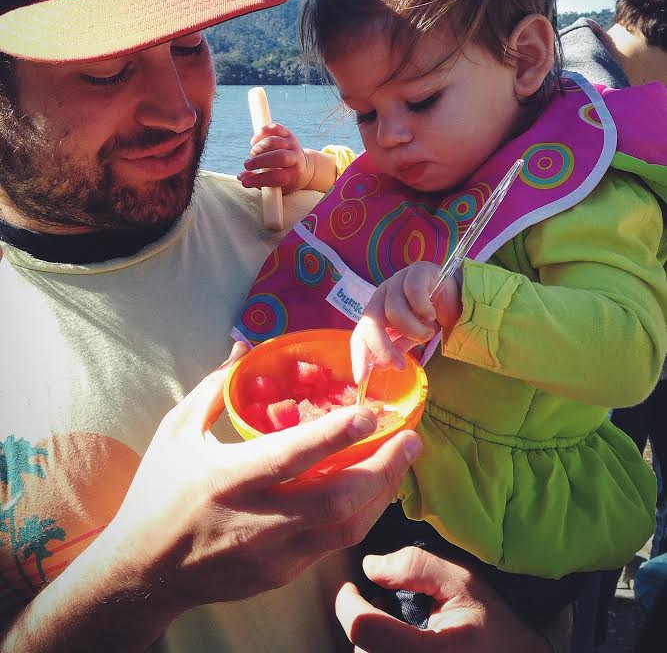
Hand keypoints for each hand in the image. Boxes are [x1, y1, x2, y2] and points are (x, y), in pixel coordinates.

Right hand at [103, 343, 422, 617]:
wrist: (142, 571)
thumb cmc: (158, 493)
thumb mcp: (176, 430)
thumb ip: (215, 387)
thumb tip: (245, 344)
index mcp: (227, 479)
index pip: (293, 455)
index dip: (337, 434)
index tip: (372, 411)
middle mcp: (256, 521)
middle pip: (337, 500)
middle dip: (384, 468)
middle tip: (411, 437)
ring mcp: (272, 554)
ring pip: (345, 529)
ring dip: (382, 494)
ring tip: (402, 461)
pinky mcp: (281, 574)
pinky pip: (332, 546)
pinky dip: (359, 516)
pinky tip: (372, 491)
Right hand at [238, 122, 314, 193]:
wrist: (303, 168)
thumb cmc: (284, 180)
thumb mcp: (274, 187)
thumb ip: (258, 183)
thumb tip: (241, 177)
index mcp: (293, 175)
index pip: (277, 177)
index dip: (259, 180)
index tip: (245, 182)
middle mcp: (295, 158)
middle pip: (279, 157)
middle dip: (259, 161)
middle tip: (247, 165)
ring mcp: (292, 144)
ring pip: (274, 142)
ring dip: (258, 148)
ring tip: (252, 154)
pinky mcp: (288, 133)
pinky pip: (275, 128)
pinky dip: (262, 133)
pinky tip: (254, 142)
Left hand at [336, 548, 557, 651]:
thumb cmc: (492, 624)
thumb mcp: (462, 581)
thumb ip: (416, 566)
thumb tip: (371, 566)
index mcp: (430, 651)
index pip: (365, 629)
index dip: (349, 604)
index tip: (352, 589)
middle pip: (362, 650)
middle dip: (366, 622)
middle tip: (385, 609)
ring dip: (373, 643)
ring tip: (401, 631)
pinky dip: (382, 652)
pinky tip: (401, 646)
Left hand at [351, 264, 461, 383]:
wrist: (456, 297)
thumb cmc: (429, 317)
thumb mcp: (411, 338)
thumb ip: (396, 348)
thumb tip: (379, 366)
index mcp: (377, 312)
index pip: (360, 333)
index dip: (359, 355)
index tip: (361, 378)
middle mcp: (382, 295)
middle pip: (371, 321)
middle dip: (383, 347)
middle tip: (400, 365)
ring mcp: (398, 281)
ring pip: (394, 310)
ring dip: (414, 329)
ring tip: (428, 331)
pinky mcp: (416, 271)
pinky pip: (413, 292)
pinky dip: (423, 309)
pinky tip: (432, 314)